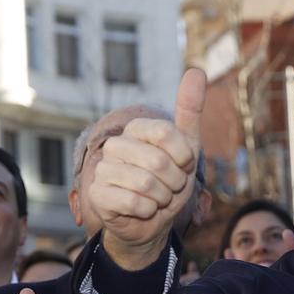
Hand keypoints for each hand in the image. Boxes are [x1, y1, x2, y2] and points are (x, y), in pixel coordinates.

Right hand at [87, 68, 204, 271]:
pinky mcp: (97, 195)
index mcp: (135, 130)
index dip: (184, 156)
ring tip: (156, 199)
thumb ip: (190, 111)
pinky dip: (147, 211)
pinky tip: (143, 210)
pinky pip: (134, 203)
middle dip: (174, 183)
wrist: (152, 223)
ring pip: (146, 184)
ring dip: (161, 198)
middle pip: (158, 162)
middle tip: (169, 188)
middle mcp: (115, 146)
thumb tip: (196, 71)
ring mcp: (103, 169)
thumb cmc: (169, 183)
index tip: (183, 165)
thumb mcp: (187, 148)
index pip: (166, 133)